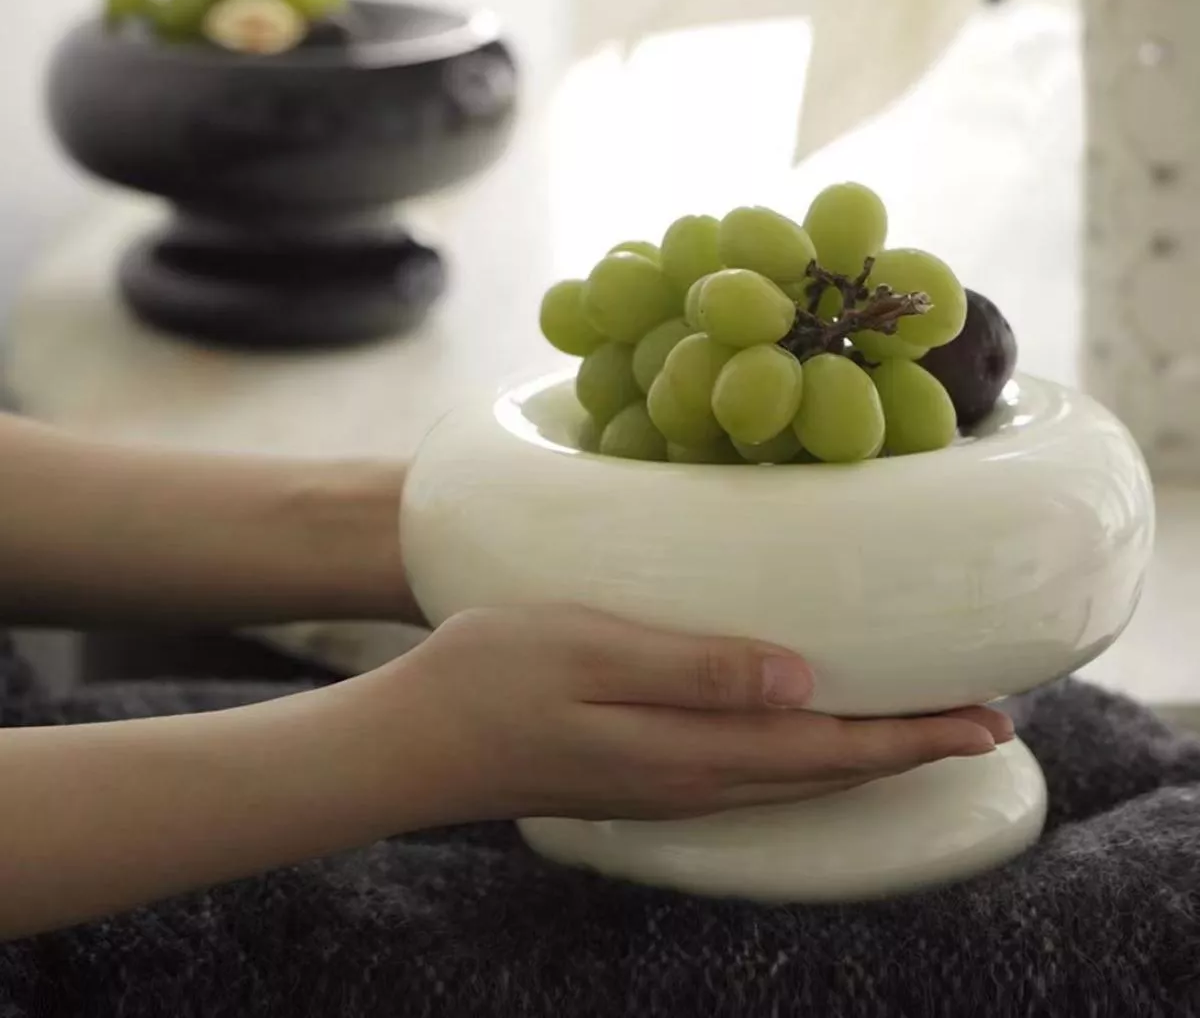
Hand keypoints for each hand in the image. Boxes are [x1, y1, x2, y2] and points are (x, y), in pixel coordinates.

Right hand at [369, 605, 1013, 823]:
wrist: (417, 739)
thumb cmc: (492, 676)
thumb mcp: (591, 650)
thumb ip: (696, 668)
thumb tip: (801, 680)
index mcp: (691, 749)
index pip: (829, 751)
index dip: (912, 738)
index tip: (984, 721)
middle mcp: (693, 779)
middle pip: (825, 774)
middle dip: (906, 751)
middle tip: (975, 723)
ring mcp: (666, 786)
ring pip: (793, 781)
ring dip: (860, 757)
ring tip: (909, 731)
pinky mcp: (642, 777)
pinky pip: (752, 776)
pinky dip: (805, 759)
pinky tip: (803, 738)